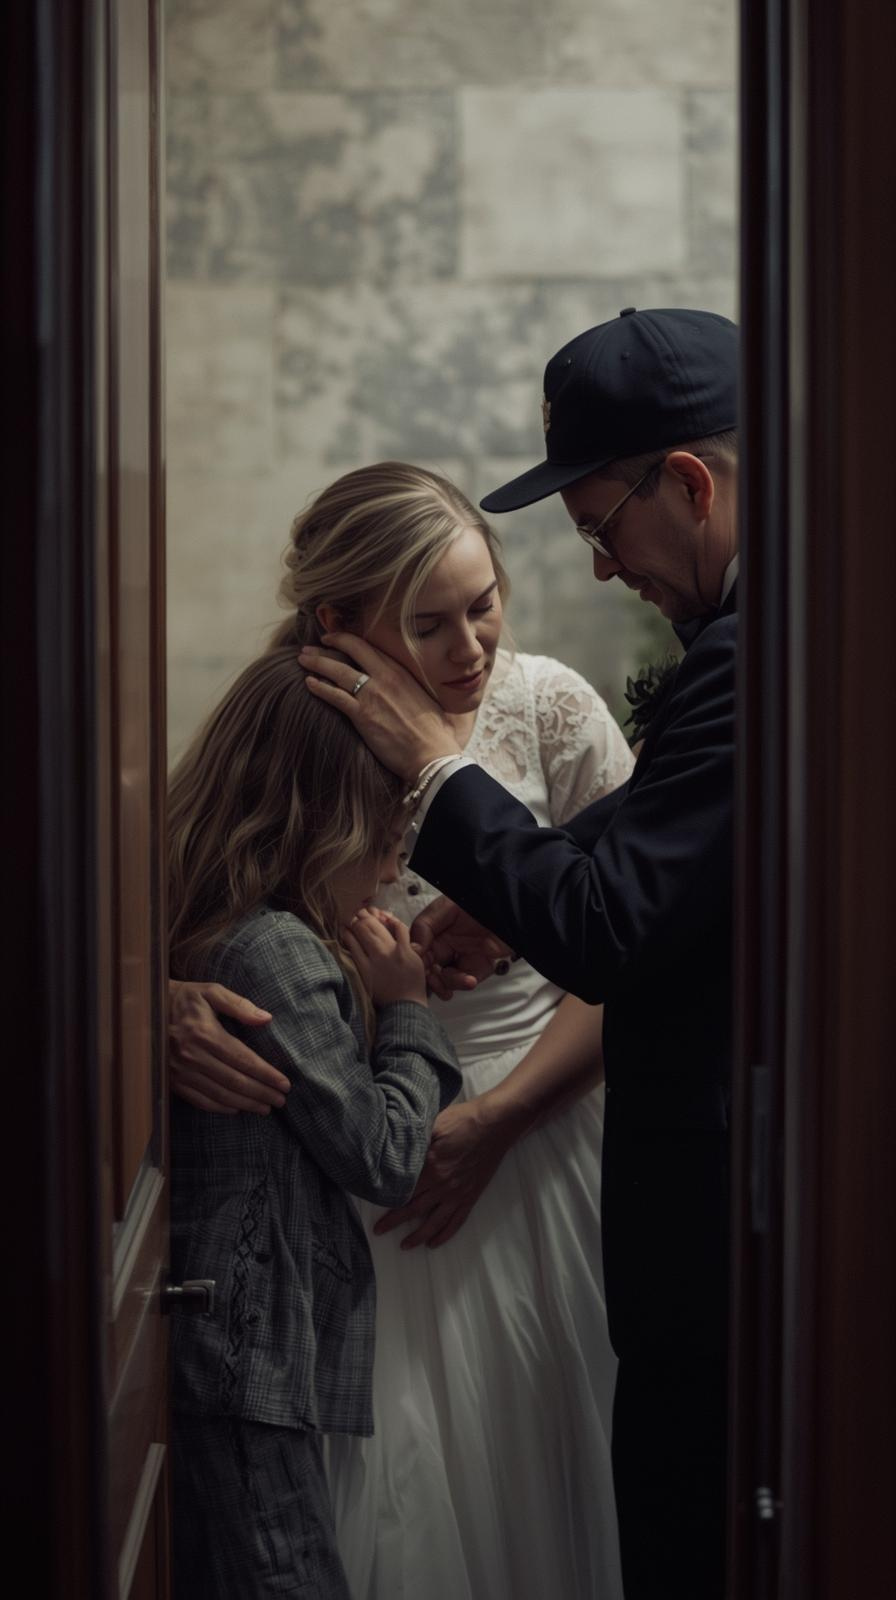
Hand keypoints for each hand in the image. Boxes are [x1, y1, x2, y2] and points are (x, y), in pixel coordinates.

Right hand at [169, 980, 289, 1114]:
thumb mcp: (211, 992)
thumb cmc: (184, 999)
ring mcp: (181, 1072)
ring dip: (246, 1104)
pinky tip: (237, 1109)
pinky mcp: (173, 1081)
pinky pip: (201, 1100)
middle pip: (236, 1082)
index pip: (244, 1060)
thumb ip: (239, 1005)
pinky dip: (221, 1107)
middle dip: (262, 1093)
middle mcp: (193, 1056)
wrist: (145, 1010)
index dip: (266, 1074)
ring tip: (265, 1107)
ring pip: (220, 1095)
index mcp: (206, 1034)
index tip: (285, 1083)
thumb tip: (266, 1019)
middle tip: (281, 1100)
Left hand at [298, 633, 460, 780]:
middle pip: (352, 650)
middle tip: (312, 646)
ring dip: (317, 662)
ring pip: (338, 671)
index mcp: (402, 672)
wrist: (432, 755)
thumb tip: (413, 691)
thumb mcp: (428, 701)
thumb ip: (414, 690)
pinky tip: (308, 683)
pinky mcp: (362, 715)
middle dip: (328, 644)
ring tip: (302, 659)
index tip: (336, 639)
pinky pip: (335, 696)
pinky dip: (319, 687)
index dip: (349, 640)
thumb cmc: (435, 734)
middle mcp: (386, 677)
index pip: (370, 648)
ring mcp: (373, 695)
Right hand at [342, 909, 428, 1007]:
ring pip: (378, 927)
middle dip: (356, 920)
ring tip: (367, 914)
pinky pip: (400, 930)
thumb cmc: (383, 998)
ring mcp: (393, 952)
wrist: (405, 1007)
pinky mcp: (407, 951)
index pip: (351, 941)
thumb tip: (349, 946)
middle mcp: (376, 957)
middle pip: (363, 930)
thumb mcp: (363, 984)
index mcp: (363, 967)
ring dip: (370, 918)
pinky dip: (393, 922)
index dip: (346, 930)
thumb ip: (356, 965)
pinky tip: (387, 918)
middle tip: (354, 915)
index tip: (345, 926)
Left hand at [373, 1095, 518, 1248]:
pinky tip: (435, 1242)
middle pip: (414, 1209)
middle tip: (379, 1231)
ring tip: (405, 1245)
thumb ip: (415, 1140)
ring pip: (434, 1222)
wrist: (495, 1124)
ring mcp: (458, 1193)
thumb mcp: (433, 1124)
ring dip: (418, 1236)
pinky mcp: (471, 1196)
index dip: (388, 1201)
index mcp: (431, 1166)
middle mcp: (443, 1185)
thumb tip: (394, 1148)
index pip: (404, 1190)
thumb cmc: (463, 1120)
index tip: (376, 1206)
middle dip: (395, 1222)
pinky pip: (456, 1221)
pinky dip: (445, 1234)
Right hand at [411, 896, 513, 986]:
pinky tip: (470, 980)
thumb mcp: (446, 907)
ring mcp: (462, 956)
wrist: (512, 908)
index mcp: (435, 930)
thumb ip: (425, 926)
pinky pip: (468, 979)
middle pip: (430, 968)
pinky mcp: (479, 965)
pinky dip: (466, 983)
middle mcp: (446, 945)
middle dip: (432, 979)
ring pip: (447, 978)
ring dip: (450, 983)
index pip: (418, 950)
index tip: (420, 969)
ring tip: (462, 981)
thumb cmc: (478, 902)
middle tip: (437, 982)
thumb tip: (413, 949)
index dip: (417, 962)